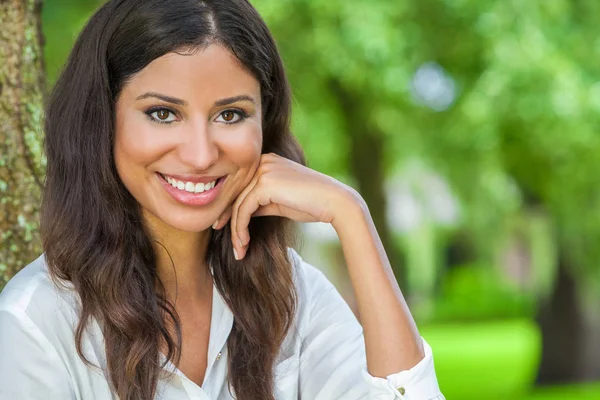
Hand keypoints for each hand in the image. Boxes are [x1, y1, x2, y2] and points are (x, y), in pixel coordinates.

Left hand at [213, 153, 361, 259]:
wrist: (335, 203)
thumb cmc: (311, 204)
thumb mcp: (280, 201)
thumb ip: (260, 202)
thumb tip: (242, 213)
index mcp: (266, 161)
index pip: (240, 186)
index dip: (230, 209)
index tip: (225, 229)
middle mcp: (262, 161)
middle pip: (235, 194)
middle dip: (228, 221)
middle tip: (232, 244)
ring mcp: (263, 170)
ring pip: (237, 204)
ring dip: (236, 231)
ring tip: (240, 251)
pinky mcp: (264, 184)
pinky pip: (243, 209)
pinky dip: (240, 229)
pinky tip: (244, 243)